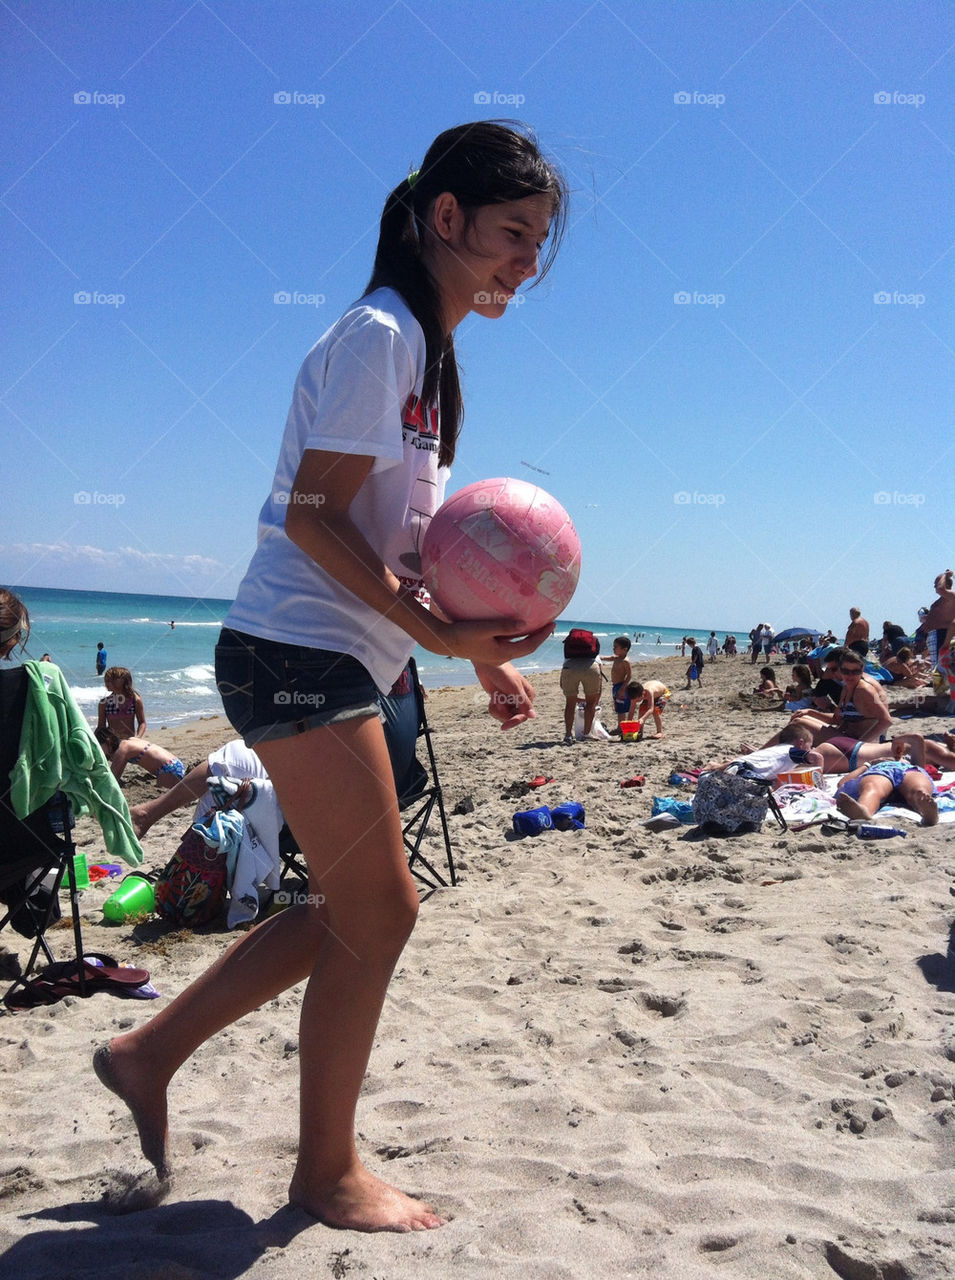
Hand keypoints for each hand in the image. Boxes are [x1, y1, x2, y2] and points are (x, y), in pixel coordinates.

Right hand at [437, 618, 553, 667]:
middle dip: (540, 637)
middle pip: (527, 648)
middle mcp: (501, 657)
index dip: (542, 635)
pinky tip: (519, 627)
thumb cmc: (463, 633)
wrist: (444, 641)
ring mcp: (495, 656)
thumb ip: (504, 626)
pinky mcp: (490, 651)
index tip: (553, 623)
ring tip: (539, 625)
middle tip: (550, 624)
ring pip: (519, 648)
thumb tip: (525, 623)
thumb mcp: (484, 628)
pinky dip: (519, 637)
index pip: (529, 645)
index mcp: (502, 653)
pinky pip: (511, 645)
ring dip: (530, 637)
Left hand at [473, 661, 536, 729]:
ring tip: (494, 698)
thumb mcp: (514, 688)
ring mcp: (510, 700)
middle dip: (503, 713)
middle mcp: (521, 699)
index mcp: (528, 695)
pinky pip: (497, 712)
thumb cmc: (503, 672)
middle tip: (497, 703)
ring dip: (497, 709)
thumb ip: (523, 703)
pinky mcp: (500, 700)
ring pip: (504, 716)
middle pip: (513, 718)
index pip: (524, 716)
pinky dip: (493, 707)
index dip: (514, 721)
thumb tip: (533, 716)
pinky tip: (492, 697)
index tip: (504, 726)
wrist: (487, 664)